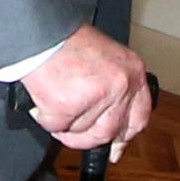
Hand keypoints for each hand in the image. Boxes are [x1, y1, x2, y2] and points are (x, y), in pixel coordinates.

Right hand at [19, 24, 154, 155]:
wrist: (40, 33)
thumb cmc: (66, 41)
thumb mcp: (104, 60)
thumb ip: (115, 92)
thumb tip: (115, 132)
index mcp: (132, 71)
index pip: (139, 117)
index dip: (124, 135)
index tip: (115, 146)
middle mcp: (120, 84)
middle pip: (109, 132)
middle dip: (88, 136)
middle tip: (72, 126)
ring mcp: (97, 96)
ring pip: (82, 133)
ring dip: (65, 125)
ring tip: (55, 101)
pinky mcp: (69, 105)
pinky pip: (57, 127)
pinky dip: (46, 118)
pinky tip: (44, 99)